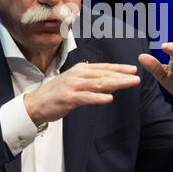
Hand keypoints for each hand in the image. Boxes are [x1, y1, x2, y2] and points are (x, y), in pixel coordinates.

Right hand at [24, 62, 139, 124]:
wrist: (36, 103)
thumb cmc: (57, 93)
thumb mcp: (77, 84)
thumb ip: (94, 83)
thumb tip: (114, 83)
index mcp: (81, 70)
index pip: (103, 67)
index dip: (119, 68)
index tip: (133, 69)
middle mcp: (78, 75)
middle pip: (104, 74)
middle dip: (122, 75)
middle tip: (136, 77)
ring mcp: (73, 86)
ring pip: (98, 84)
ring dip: (116, 83)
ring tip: (129, 83)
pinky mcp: (68, 98)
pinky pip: (86, 97)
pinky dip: (98, 98)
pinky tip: (109, 98)